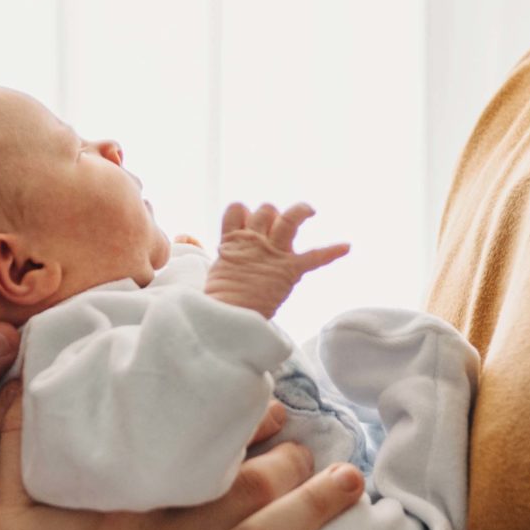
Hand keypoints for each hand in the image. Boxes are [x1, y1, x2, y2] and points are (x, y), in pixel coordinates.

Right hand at [0, 403, 374, 529]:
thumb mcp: (4, 514)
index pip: (196, 449)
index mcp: (125, 507)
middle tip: (316, 445)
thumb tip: (27, 382)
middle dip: (289, 460)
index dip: (242, 425)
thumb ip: (18, 447)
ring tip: (353, 485)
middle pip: (244, 488)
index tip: (271, 407)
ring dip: (315, 513)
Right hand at [203, 202, 349, 318]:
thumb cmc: (216, 302)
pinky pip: (315, 256)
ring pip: (288, 218)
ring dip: (300, 211)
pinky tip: (346, 247)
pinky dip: (332, 252)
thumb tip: (184, 234)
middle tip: (273, 227)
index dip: (243, 211)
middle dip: (270, 214)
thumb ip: (199, 249)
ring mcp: (271, 253)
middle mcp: (253, 241)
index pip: (236, 209)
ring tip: (309, 210)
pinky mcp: (288, 269)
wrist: (225, 319)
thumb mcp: (208, 270)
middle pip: (264, 210)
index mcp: (232, 242)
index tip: (245, 220)